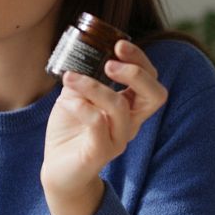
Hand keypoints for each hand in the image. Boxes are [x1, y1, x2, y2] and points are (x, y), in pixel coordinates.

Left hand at [41, 40, 167, 214]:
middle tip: (109, 63)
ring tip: (70, 78)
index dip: (140, 60)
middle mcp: (130, 123)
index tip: (119, 44)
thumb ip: (84, 76)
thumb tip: (81, 52)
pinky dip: (81, 106)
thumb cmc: (71, 130)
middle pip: (155, 96)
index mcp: (130, 107)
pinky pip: (97, 124)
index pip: (151, 80)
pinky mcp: (99, 153)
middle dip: (135, 73)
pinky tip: (66, 101)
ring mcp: (117, 140)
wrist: (58, 170)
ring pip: (120, 107)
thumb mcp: (77, 95)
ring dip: (94, 86)